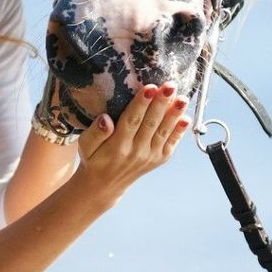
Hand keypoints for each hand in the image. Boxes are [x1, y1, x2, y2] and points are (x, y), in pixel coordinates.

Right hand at [72, 82, 190, 204]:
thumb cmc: (94, 159)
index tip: (150, 87)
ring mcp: (150, 156)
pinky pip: (171, 143)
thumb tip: (105, 119)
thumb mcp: (85, 146)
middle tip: (170, 86)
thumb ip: (95, 133)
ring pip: (163, 132)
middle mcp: (136, 152)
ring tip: (183, 98)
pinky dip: (179, 131)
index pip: (131, 120)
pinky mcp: (159, 159)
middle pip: (151, 123)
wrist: (105, 185)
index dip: (141, 103)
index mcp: (117, 146)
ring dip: (174, 114)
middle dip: (161, 103)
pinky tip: (186, 118)